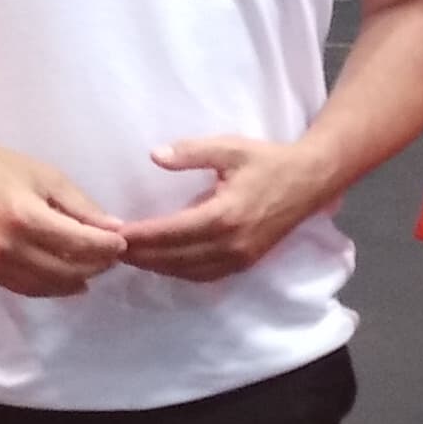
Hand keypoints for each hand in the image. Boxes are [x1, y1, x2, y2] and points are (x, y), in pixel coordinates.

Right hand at [0, 138, 129, 298]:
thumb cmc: (1, 168)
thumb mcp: (48, 178)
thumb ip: (82, 207)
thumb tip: (115, 230)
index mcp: (26, 217)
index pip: (78, 243)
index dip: (106, 247)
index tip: (122, 242)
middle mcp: (10, 246)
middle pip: (67, 270)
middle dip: (96, 265)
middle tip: (112, 257)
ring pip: (49, 286)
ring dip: (77, 280)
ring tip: (94, 268)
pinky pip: (28, 289)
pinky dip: (52, 287)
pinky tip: (70, 281)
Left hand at [122, 134, 331, 282]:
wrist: (311, 180)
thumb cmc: (268, 161)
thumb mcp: (229, 148)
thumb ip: (191, 152)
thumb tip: (154, 155)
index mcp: (224, 216)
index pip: (170, 233)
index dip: (139, 236)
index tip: (114, 233)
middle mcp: (231, 244)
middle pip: (174, 258)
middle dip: (141, 255)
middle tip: (110, 247)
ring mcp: (240, 258)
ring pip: (187, 272)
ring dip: (157, 266)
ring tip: (131, 256)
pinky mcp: (245, 263)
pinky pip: (204, 275)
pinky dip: (179, 272)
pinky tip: (163, 262)